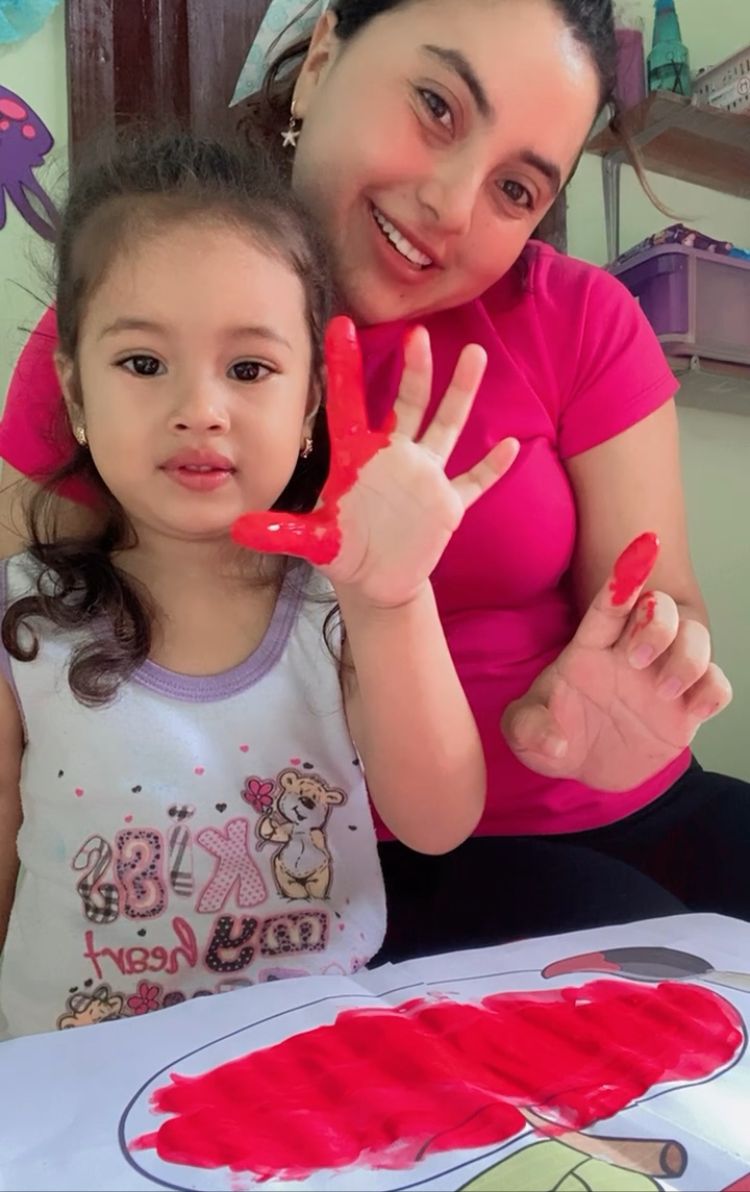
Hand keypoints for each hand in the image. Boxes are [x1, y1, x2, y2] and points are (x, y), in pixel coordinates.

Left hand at [233, 316, 518, 606]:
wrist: (376, 580)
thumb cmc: (344, 550)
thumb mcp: (312, 540)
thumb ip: (280, 532)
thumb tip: (238, 529)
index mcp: (358, 456)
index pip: (349, 403)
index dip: (345, 367)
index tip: (339, 325)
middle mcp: (394, 456)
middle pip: (408, 404)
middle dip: (415, 372)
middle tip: (418, 335)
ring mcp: (424, 476)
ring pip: (446, 426)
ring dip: (461, 394)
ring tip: (475, 357)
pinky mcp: (447, 504)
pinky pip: (473, 481)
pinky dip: (491, 467)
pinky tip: (510, 446)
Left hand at [501, 533, 731, 790]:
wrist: (586, 769)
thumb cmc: (553, 736)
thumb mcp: (525, 732)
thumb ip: (527, 729)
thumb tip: (554, 741)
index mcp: (589, 647)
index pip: (608, 606)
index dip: (624, 580)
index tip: (639, 554)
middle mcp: (630, 653)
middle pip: (659, 609)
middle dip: (657, 622)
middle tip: (637, 659)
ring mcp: (662, 677)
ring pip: (695, 639)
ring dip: (688, 656)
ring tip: (665, 690)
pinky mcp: (686, 707)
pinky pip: (716, 685)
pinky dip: (713, 691)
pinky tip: (692, 710)